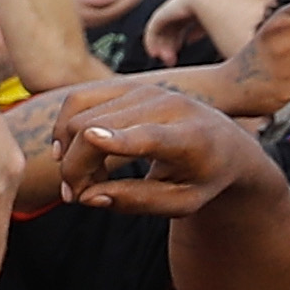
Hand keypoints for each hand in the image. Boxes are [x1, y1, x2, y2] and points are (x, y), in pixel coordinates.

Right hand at [48, 84, 272, 219]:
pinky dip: (65, 129)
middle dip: (74, 168)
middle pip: (97, 129)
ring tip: (82, 178)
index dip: (119, 139)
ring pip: (80, 115)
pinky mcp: (126, 85)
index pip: (150, 136)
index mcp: (191, 139)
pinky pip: (77, 100)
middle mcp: (167, 105)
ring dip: (68, 152)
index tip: (91, 140)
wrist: (224, 142)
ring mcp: (144, 90)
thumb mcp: (181, 204)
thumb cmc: (203, 178)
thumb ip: (137, 202)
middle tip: (80, 196)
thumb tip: (87, 196)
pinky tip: (71, 152)